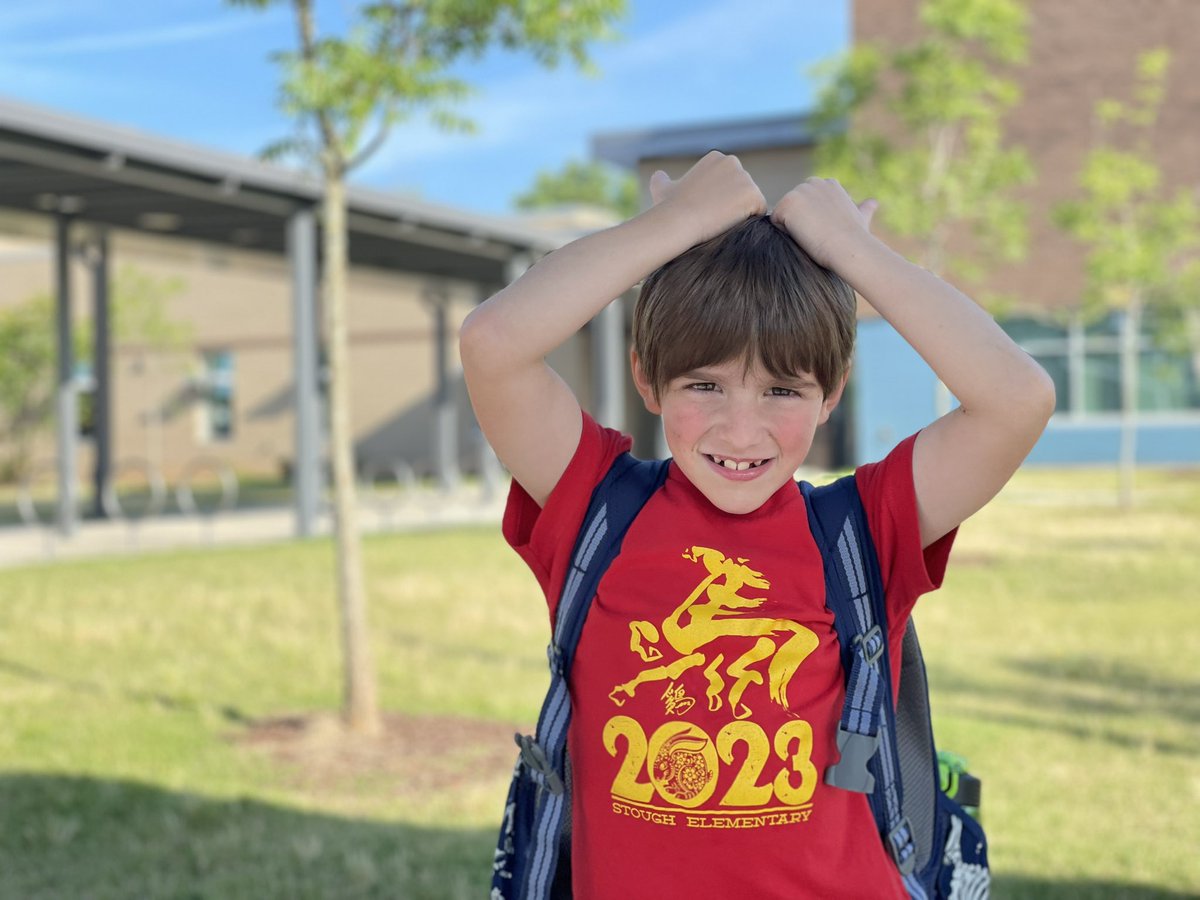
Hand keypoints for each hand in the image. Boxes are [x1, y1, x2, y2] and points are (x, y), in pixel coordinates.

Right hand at [647, 151, 766, 244]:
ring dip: (740, 214)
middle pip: (742, 191)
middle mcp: (733, 162)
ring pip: (751, 203)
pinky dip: (750, 222)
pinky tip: (730, 224)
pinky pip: (760, 213)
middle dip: (732, 206)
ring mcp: (745, 178)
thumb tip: (658, 176)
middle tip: (712, 218)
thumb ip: (662, 180)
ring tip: (720, 222)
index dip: (719, 201)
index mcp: (716, 158)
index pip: (730, 184)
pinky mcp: (754, 195)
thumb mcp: (662, 189)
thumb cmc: (669, 208)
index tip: (704, 209)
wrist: (678, 220)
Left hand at [771, 177, 877, 269]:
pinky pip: (774, 221)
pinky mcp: (787, 203)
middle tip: (817, 234)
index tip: (823, 230)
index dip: (811, 218)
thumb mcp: (861, 218)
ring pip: (783, 214)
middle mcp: (814, 182)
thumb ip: (864, 209)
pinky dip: (783, 232)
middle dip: (799, 222)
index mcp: (829, 184)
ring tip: (811, 235)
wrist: (848, 245)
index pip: (807, 199)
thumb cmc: (856, 237)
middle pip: (792, 206)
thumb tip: (873, 203)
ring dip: (791, 228)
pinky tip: (801, 236)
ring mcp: (799, 191)